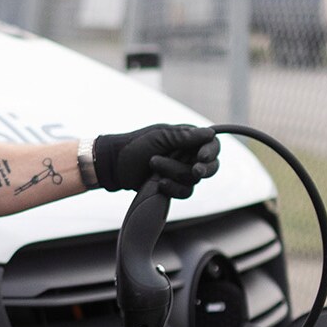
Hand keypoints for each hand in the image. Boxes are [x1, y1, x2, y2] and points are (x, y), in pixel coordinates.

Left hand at [92, 124, 220, 198]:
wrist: (115, 166)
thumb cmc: (135, 146)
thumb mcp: (159, 136)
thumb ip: (184, 137)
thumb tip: (210, 133)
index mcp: (187, 139)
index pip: (212, 144)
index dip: (211, 151)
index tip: (202, 157)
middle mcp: (188, 155)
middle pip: (211, 166)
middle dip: (203, 169)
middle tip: (195, 170)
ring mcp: (181, 172)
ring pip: (194, 180)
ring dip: (174, 173)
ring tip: (153, 164)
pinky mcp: (174, 187)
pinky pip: (185, 192)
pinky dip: (173, 189)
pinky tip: (159, 183)